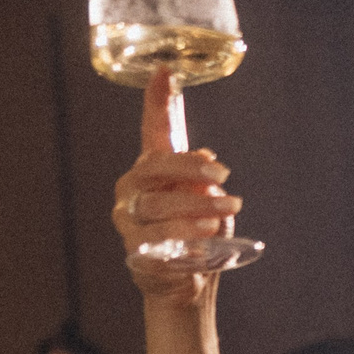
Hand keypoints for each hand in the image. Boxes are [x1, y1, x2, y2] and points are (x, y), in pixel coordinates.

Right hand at [112, 73, 238, 304]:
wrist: (185, 282)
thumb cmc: (197, 235)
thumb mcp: (207, 201)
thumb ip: (204, 177)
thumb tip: (207, 157)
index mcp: (154, 170)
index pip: (154, 130)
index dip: (158, 101)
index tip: (166, 71)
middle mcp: (133, 189)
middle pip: (153, 169)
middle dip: (189, 169)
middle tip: (224, 177)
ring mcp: (129, 219)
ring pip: (157, 206)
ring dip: (195, 208)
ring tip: (223, 214)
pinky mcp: (136, 250)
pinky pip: (157, 241)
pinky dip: (184, 239)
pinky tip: (203, 241)